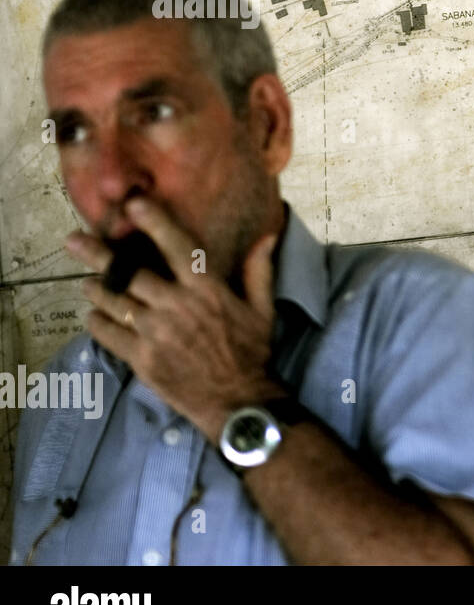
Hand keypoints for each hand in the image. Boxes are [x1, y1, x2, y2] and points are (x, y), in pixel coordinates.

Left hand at [68, 197, 285, 441]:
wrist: (237, 400)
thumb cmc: (251, 352)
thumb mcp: (263, 309)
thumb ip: (259, 271)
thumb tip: (268, 235)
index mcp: (207, 290)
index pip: (177, 247)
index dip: (154, 223)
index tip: (133, 205)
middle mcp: (176, 306)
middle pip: (128, 272)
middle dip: (97, 253)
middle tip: (74, 240)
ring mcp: (155, 333)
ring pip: (112, 300)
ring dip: (96, 287)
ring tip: (88, 281)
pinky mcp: (140, 358)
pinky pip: (107, 332)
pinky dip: (97, 321)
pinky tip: (96, 316)